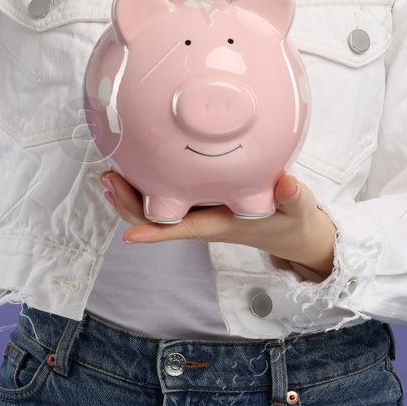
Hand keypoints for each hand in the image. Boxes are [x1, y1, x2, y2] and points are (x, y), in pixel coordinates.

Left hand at [99, 170, 337, 280]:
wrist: (295, 233)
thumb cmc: (294, 220)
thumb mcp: (299, 208)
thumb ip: (294, 196)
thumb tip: (287, 183)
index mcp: (220, 224)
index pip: (181, 230)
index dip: (155, 233)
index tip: (129, 236)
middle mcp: (202, 220)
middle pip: (155, 218)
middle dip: (128, 203)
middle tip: (107, 177)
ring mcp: (198, 211)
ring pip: (155, 209)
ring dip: (129, 195)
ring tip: (107, 175)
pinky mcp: (200, 202)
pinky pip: (165, 198)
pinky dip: (144, 186)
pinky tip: (133, 169)